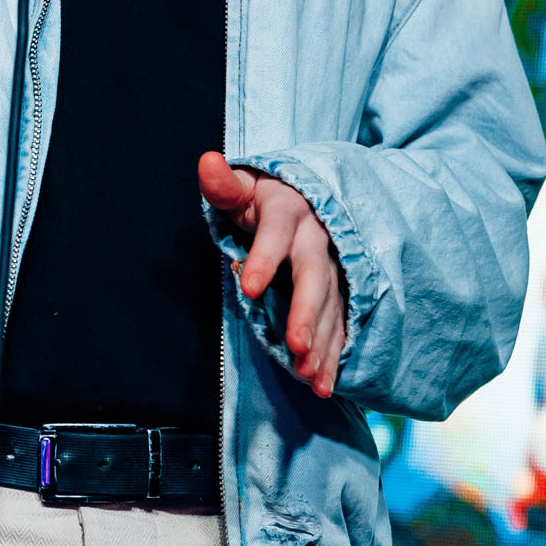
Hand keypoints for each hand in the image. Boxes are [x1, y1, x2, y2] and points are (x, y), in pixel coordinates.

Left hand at [199, 150, 348, 398]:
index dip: (264, 259)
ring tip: (310, 378)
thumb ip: (224, 183)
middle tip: (296, 346)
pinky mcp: (340, 291)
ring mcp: (332, 267)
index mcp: (288, 212)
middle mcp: (316, 240)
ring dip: (323, 343)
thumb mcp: (243, 187)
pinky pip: (339, 323)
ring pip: (331, 306)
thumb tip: (206, 162)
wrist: (310, 200)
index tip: (248, 287)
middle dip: (306, 312)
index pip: (276, 234)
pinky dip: (333, 354)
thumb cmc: (265, 198)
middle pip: (314, 276)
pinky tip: (324, 383)